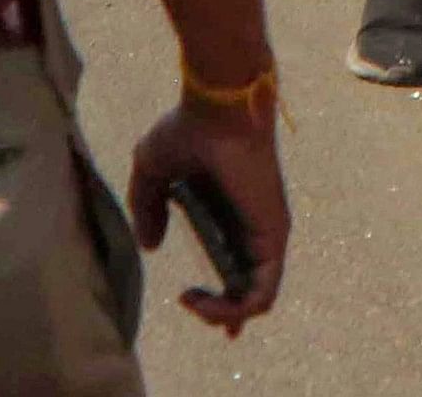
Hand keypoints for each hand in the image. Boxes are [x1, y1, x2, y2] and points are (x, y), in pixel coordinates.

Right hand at [125, 96, 288, 332]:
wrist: (217, 107)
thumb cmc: (189, 130)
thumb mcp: (153, 173)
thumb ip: (148, 209)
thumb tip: (151, 245)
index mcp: (226, 215)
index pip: (234, 266)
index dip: (221, 295)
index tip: (193, 302)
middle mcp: (249, 228)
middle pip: (247, 291)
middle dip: (221, 313)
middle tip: (191, 302)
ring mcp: (265, 234)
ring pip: (257, 300)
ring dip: (223, 315)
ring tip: (193, 302)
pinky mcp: (273, 236)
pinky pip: (263, 293)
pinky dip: (235, 309)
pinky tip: (202, 299)